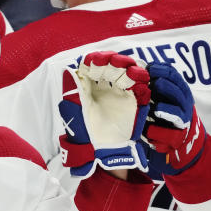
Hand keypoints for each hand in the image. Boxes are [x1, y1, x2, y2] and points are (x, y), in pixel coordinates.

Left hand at [58, 51, 150, 177]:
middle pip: (112, 65)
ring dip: (129, 68)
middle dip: (115, 61)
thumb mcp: (74, 111)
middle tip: (116, 63)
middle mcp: (105, 86)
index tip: (96, 61)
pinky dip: (141, 81)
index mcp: (88, 85)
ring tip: (130, 71)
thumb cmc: (84, 132)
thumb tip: (69, 70)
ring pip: (127, 72)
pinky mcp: (134, 101)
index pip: (93, 65)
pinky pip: (140, 87)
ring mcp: (120, 92)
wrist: (102, 151)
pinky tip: (139, 80)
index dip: (95, 59)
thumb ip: (73, 91)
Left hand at [141, 62, 205, 177]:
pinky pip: (168, 135)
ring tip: (156, 109)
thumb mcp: (165, 96)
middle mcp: (184, 105)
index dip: (162, 70)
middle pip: (178, 93)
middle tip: (154, 84)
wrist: (181, 142)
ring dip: (166, 110)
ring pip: (176, 114)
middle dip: (166, 87)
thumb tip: (138, 66)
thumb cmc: (167, 113)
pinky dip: (158, 133)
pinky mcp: (176, 139)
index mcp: (181, 92)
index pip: (175, 76)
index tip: (148, 68)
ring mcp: (182, 123)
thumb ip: (155, 83)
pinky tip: (148, 131)